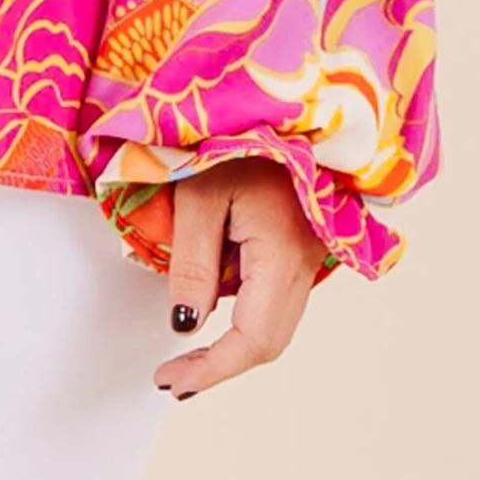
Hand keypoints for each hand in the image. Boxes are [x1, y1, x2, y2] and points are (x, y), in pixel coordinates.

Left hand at [154, 158, 325, 399]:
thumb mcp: (198, 195)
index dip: (211, 368)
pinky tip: (210, 308)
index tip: (169, 380)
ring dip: (231, 342)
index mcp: (283, 253)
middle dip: (220, 363)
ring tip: (186, 352)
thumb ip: (193, 265)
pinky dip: (243, 313)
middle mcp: (306, 262)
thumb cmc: (235, 136)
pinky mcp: (302, 245)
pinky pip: (275, 296)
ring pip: (275, 321)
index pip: (253, 339)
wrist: (280, 98)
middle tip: (173, 377)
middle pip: (269, 340)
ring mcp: (309, 255)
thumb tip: (185, 326)